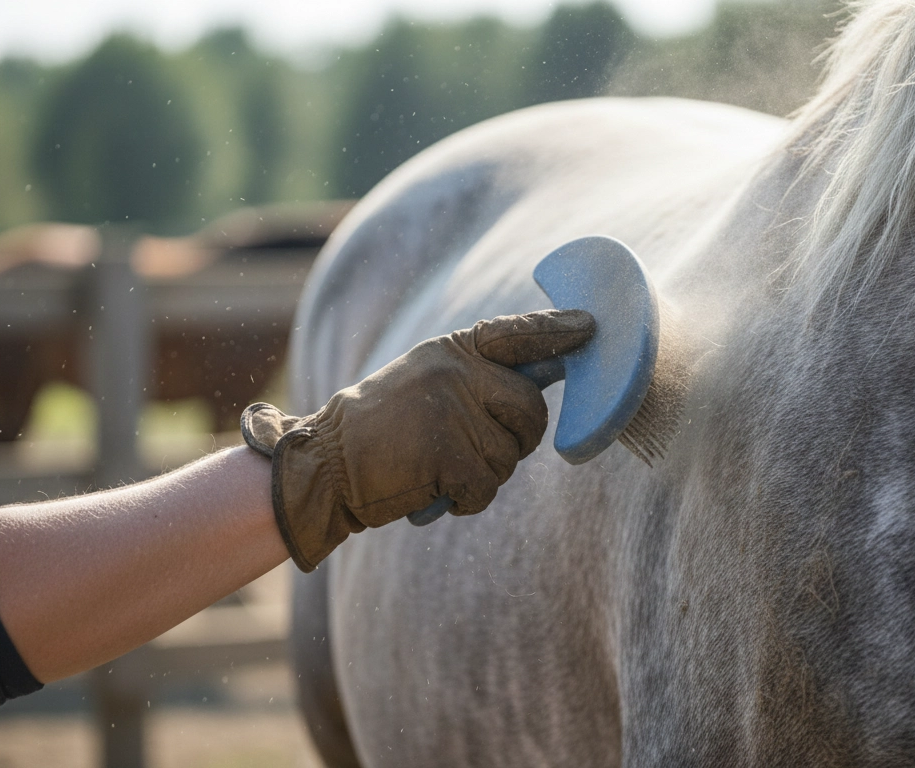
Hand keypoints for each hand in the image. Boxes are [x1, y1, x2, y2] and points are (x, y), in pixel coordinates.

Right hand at [241, 309, 594, 571]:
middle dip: (516, 439)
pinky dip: (467, 499)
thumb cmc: (382, 431)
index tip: (588, 328)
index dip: (555, 332)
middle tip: (478, 451)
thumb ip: (479, 377)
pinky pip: (487, 486)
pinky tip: (438, 491)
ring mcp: (452, 409)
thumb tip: (551, 373)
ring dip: (483, 475)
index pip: (516, 334)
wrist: (326, 464)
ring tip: (439, 468)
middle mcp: (456, 372)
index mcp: (453, 351)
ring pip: (509, 455)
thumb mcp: (427, 383)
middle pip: (530, 410)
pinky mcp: (448, 451)